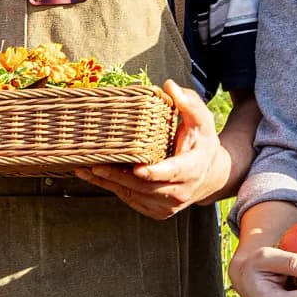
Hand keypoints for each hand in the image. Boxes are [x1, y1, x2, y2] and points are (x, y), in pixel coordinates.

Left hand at [75, 80, 224, 218]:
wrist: (210, 174)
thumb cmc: (201, 142)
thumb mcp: (201, 120)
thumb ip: (188, 102)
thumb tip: (169, 85)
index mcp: (193, 168)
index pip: (172, 172)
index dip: (155, 173)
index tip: (137, 169)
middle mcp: (181, 192)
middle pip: (146, 187)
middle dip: (119, 178)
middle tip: (95, 166)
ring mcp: (168, 205)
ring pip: (135, 196)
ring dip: (110, 185)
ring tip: (87, 171)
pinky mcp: (157, 211)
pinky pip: (132, 201)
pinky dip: (114, 190)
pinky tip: (96, 178)